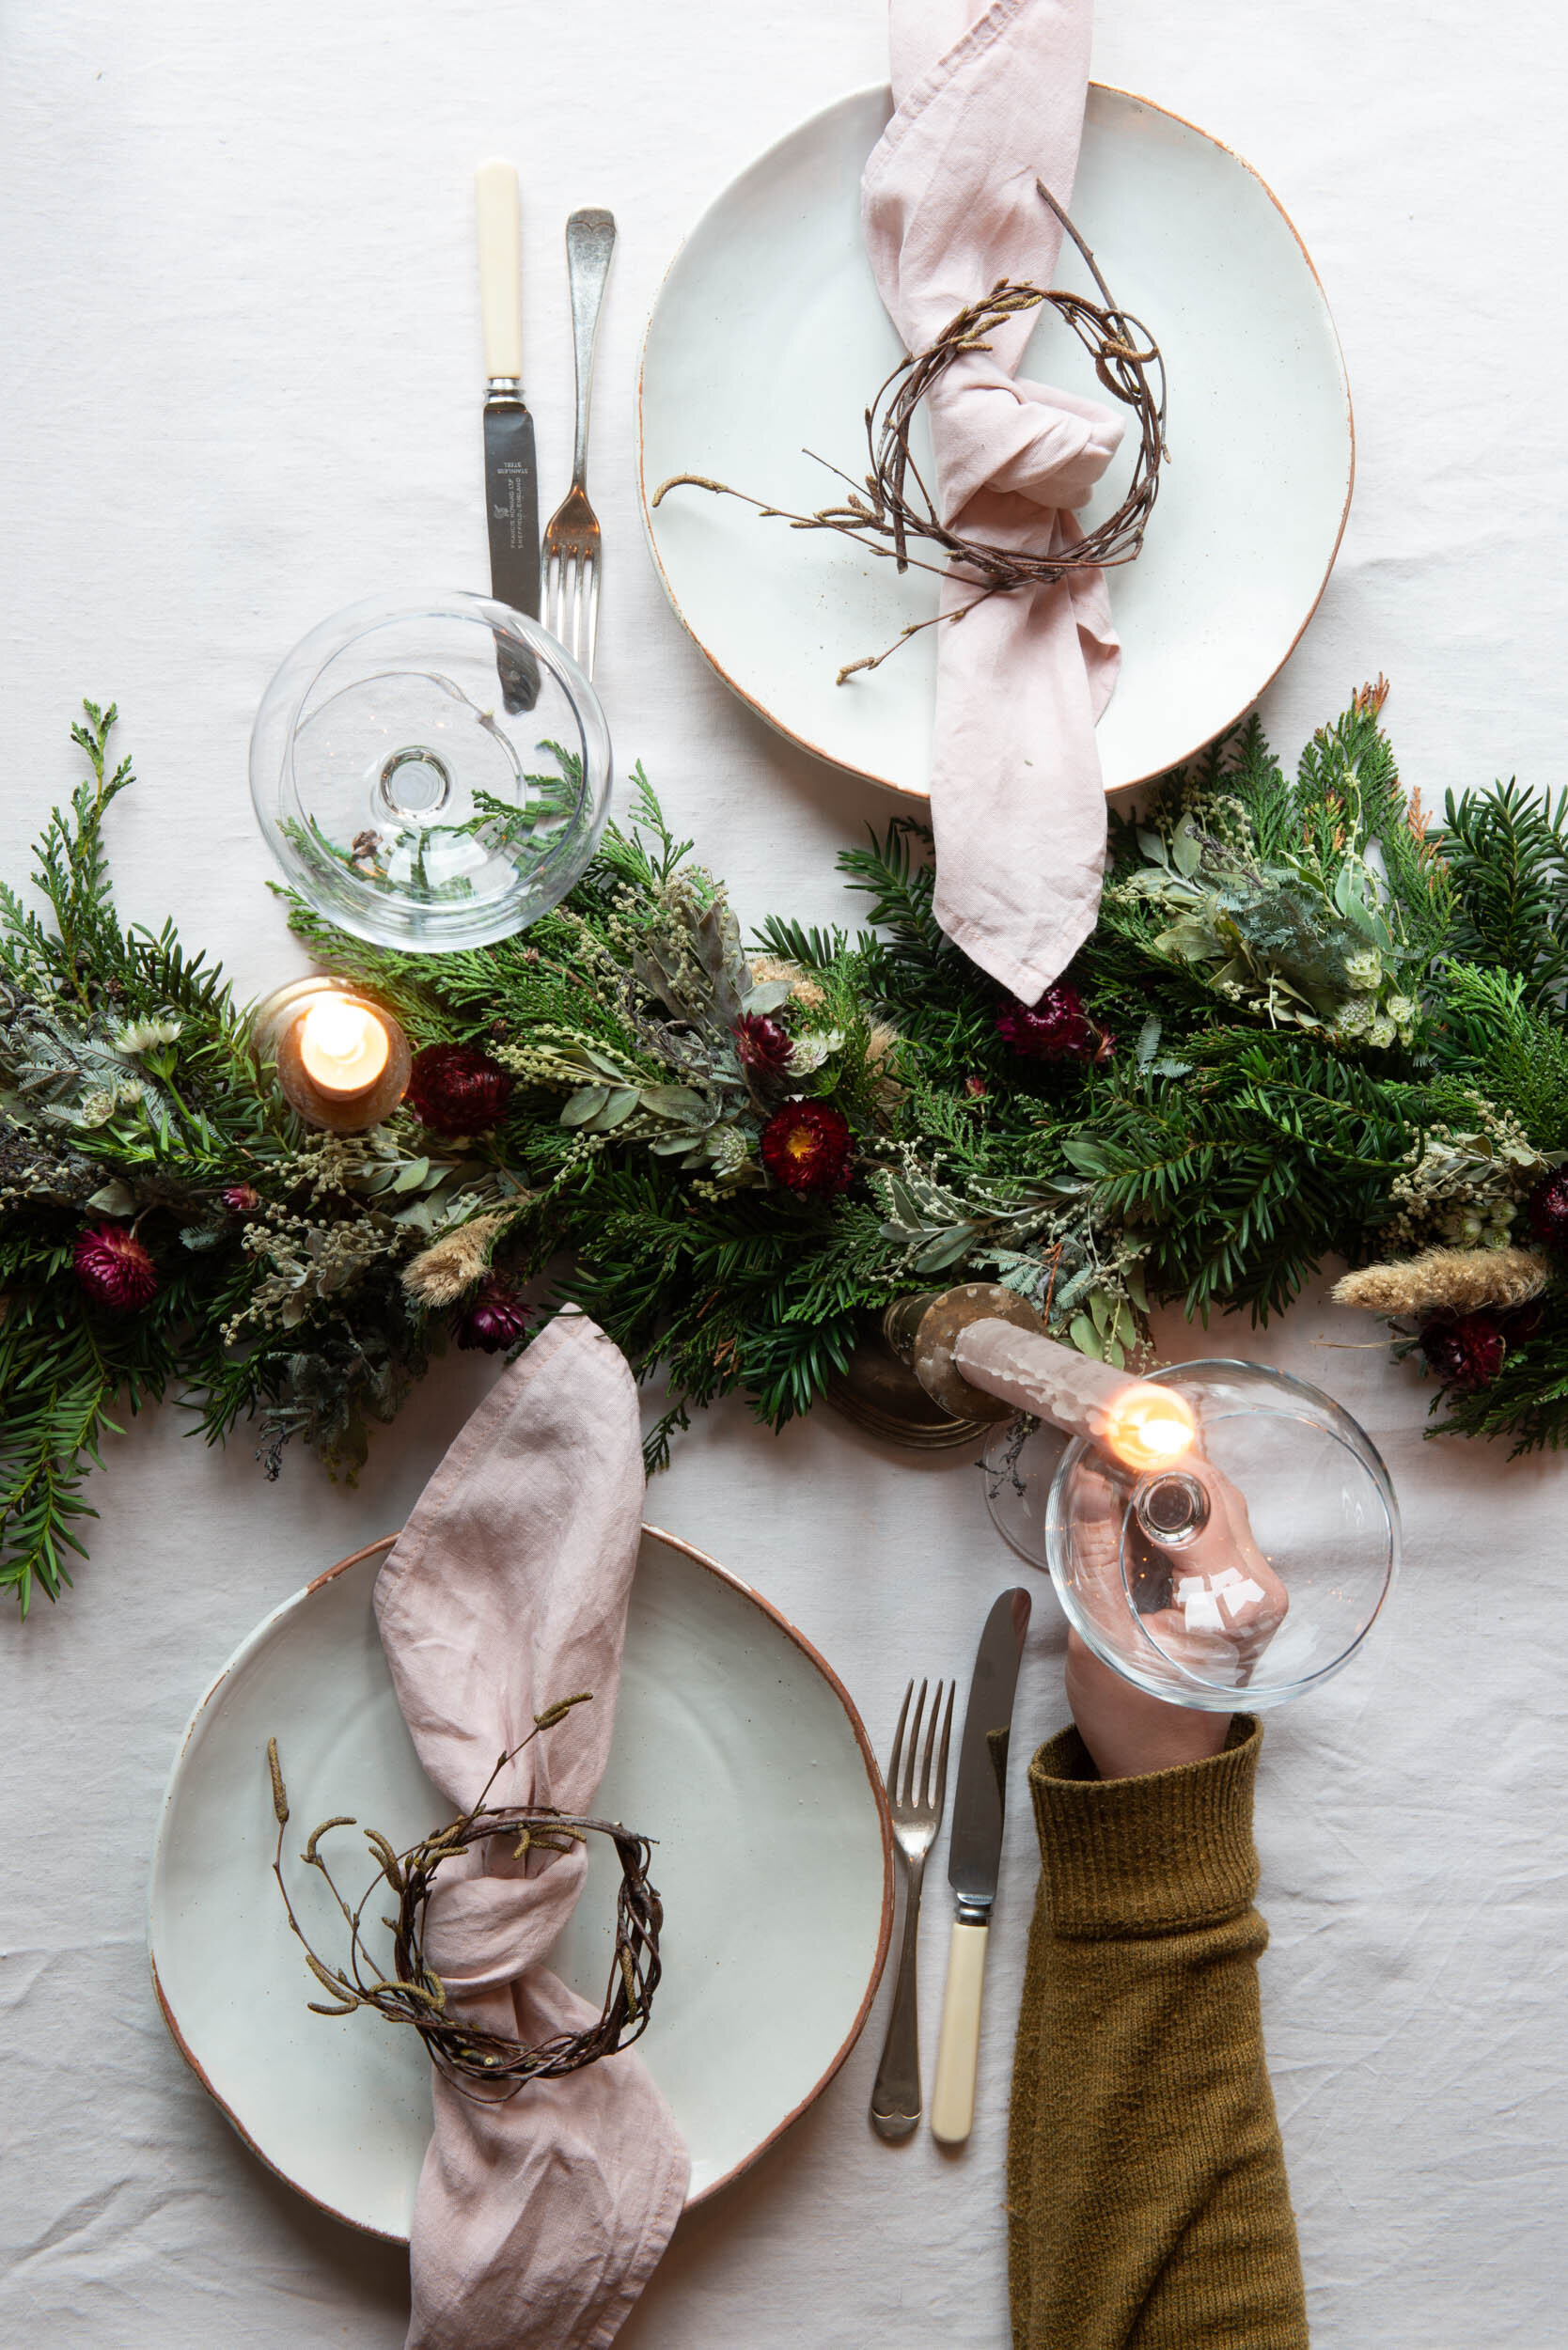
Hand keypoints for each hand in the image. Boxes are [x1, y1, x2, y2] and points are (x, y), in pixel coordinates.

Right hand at [1064, 1454, 1288, 1778]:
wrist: (1163, 1770)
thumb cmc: (1132, 1716)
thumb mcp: (1097, 1629)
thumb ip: (1095, 1546)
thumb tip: (1092, 1475)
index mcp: (1231, 1603)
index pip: (1193, 1499)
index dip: (1146, 1461)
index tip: (1104, 1437)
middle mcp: (1261, 1589)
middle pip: (1213, 1490)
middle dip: (1156, 1462)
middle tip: (1102, 1446)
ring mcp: (1262, 1587)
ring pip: (1217, 1500)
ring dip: (1166, 1481)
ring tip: (1112, 1474)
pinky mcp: (1249, 1587)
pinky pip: (1216, 1523)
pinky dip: (1176, 1506)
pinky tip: (1136, 1508)